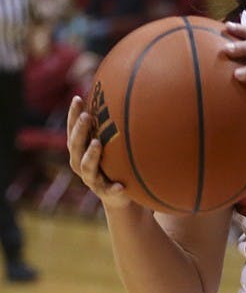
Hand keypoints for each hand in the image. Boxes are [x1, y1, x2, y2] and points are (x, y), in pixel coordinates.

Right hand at [65, 95, 133, 210]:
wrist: (120, 198)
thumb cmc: (116, 165)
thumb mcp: (113, 145)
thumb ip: (113, 127)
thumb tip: (125, 94)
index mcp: (82, 151)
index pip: (73, 131)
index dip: (73, 116)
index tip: (78, 98)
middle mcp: (82, 164)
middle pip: (75, 147)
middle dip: (80, 131)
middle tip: (87, 116)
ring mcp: (93, 180)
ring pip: (87, 168)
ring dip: (91, 155)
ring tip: (97, 144)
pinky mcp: (106, 194)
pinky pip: (109, 191)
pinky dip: (114, 188)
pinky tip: (120, 186)